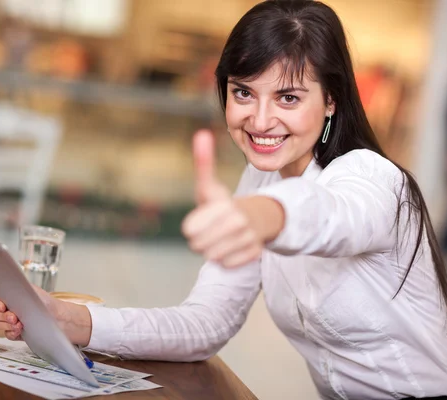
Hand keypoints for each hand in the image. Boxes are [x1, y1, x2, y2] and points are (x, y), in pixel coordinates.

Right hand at [0, 286, 92, 344]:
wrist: (59, 318)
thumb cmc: (45, 303)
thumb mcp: (30, 291)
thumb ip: (14, 289)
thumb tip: (5, 286)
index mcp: (7, 297)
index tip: (1, 306)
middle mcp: (6, 309)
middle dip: (2, 316)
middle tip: (14, 316)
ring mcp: (10, 322)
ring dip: (7, 324)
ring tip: (19, 323)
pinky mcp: (15, 333)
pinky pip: (7, 335)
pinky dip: (12, 333)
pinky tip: (20, 330)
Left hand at [181, 130, 262, 267]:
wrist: (256, 216)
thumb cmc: (223, 203)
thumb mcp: (209, 185)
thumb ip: (203, 163)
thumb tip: (201, 134)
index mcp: (224, 205)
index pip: (190, 230)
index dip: (192, 227)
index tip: (201, 219)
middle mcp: (238, 222)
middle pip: (198, 247)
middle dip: (200, 240)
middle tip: (210, 230)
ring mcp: (248, 239)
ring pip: (212, 258)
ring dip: (212, 250)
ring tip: (220, 238)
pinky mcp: (255, 254)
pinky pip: (226, 265)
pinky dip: (226, 258)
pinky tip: (232, 246)